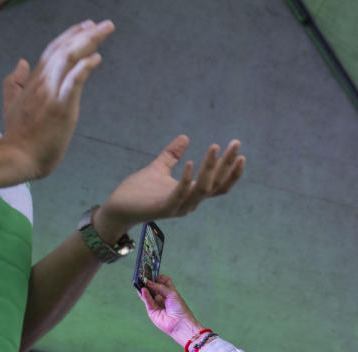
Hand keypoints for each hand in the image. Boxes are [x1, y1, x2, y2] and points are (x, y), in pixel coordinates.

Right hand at [1, 20, 114, 179]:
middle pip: (64, 49)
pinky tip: (96, 59)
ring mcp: (51, 93)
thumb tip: (21, 61)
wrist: (18, 156)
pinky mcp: (60, 108)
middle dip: (85, 34)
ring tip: (103, 32)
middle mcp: (43, 81)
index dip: (70, 36)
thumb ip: (15, 80)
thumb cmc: (19, 133)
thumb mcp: (11, 101)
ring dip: (87, 43)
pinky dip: (83, 69)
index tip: (87, 26)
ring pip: (68, 60)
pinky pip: (72, 83)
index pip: (53, 50)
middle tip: (105, 24)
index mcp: (34, 79)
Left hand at [97, 136, 244, 237]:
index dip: (231, 170)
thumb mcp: (159, 168)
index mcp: (192, 193)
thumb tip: (185, 137)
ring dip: (211, 167)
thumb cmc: (138, 191)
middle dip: (227, 163)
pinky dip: (186, 179)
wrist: (118, 207)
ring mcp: (179, 207)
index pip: (219, 183)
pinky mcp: (164, 208)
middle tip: (235, 143)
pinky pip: (180, 194)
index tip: (238, 151)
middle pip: (217, 184)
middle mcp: (191, 202)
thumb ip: (172, 155)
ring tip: (215, 147)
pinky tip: (189, 162)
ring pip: (203, 188)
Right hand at [139, 274, 204, 344]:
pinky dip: (145, 296)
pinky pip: (147, 301)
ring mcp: (156, 304)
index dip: (158, 277)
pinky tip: (143, 290)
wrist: (181, 324)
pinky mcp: (152, 311)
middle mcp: (162, 297)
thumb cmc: (181, 309)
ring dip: (144, 288)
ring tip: (141, 282)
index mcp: (170, 292)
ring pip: (148, 294)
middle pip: (153, 287)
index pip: (163, 281)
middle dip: (149, 282)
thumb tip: (148, 282)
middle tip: (143, 276)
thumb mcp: (172, 294)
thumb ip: (160, 288)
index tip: (153, 274)